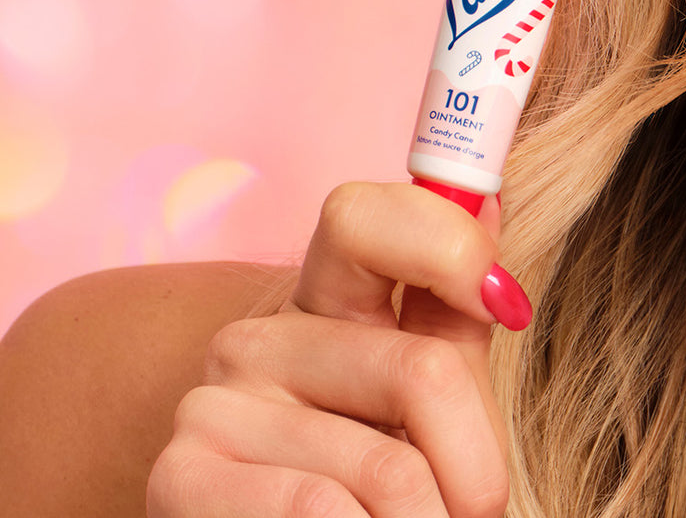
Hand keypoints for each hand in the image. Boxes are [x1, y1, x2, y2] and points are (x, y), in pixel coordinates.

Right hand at [147, 181, 527, 517]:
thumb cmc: (374, 477)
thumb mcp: (425, 391)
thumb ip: (456, 309)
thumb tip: (489, 201)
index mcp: (322, 300)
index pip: (363, 217)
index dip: (447, 246)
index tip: (504, 305)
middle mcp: (258, 338)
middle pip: (421, 370)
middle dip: (478, 466)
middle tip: (479, 507)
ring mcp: (211, 403)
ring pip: (390, 471)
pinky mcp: (180, 476)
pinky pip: (323, 511)